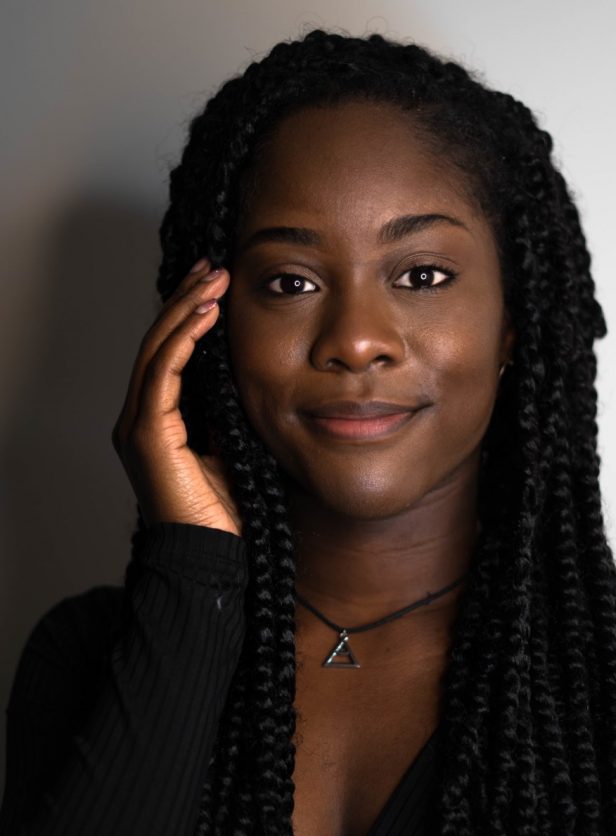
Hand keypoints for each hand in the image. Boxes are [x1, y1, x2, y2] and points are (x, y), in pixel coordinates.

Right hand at [113, 259, 241, 536]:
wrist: (212, 556)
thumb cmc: (223, 512)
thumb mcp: (229, 447)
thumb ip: (226, 413)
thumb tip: (245, 378)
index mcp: (157, 421)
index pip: (167, 354)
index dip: (187, 316)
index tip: (214, 286)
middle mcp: (140, 417)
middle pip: (157, 343)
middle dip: (185, 301)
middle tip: (213, 267)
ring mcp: (138, 425)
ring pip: (156, 351)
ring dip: (185, 310)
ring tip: (214, 279)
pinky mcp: (148, 436)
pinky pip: (162, 375)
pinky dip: (183, 340)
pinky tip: (206, 314)